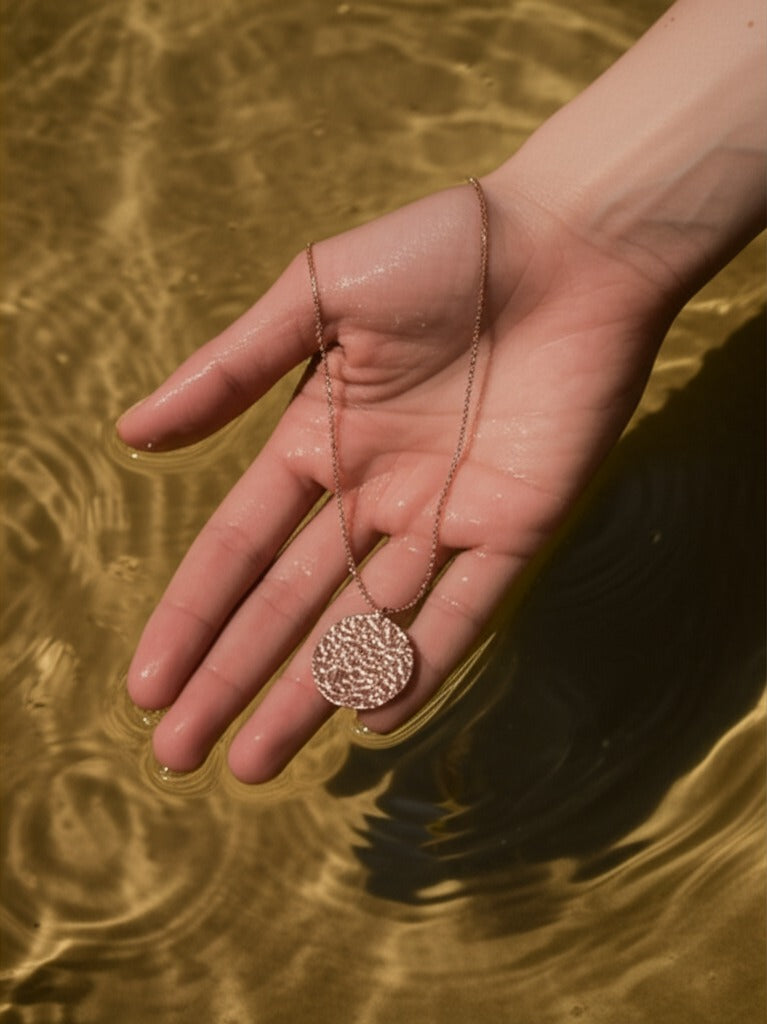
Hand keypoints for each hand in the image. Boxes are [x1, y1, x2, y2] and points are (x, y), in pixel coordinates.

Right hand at [118, 178, 670, 781]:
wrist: (570, 244)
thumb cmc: (441, 253)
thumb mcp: (315, 297)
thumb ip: (229, 370)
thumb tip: (129, 434)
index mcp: (319, 441)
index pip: (239, 548)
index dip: (192, 616)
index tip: (148, 686)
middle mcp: (374, 492)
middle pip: (290, 605)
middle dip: (234, 678)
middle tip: (183, 756)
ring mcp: (444, 515)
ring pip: (367, 624)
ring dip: (311, 693)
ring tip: (255, 762)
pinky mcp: (517, 526)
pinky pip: (464, 610)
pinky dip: (421, 664)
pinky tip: (373, 716)